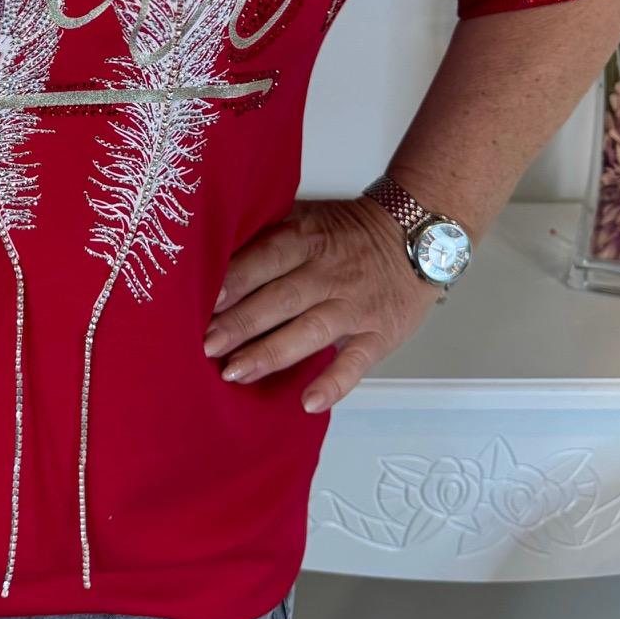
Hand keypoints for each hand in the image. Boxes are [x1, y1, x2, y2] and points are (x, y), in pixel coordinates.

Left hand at [201, 196, 444, 413]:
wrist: (414, 234)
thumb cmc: (349, 231)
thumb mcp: (307, 216)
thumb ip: (269, 234)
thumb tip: (215, 255)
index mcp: (307, 239)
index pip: (266, 259)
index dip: (235, 281)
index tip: (205, 302)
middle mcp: (328, 272)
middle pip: (280, 298)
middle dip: (241, 323)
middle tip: (207, 345)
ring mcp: (355, 305)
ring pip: (310, 331)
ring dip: (271, 353)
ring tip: (236, 373)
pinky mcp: (379, 334)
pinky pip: (356, 362)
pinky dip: (334, 383)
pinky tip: (309, 402)